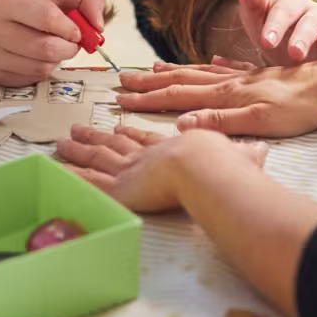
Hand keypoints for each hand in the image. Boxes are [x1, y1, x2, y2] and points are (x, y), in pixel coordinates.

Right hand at [0, 0, 104, 85]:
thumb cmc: (19, 5)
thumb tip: (99, 26)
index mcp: (6, 2)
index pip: (47, 17)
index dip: (70, 28)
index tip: (77, 32)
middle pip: (46, 48)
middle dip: (68, 48)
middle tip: (70, 43)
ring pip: (41, 68)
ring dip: (57, 61)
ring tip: (52, 48)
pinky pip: (31, 79)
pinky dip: (42, 70)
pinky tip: (36, 58)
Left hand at [56, 125, 265, 212]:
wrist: (206, 168)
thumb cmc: (226, 165)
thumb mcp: (241, 156)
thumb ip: (247, 154)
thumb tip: (260, 151)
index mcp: (173, 149)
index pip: (147, 140)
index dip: (133, 134)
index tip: (120, 127)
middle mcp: (147, 157)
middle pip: (116, 145)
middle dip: (97, 136)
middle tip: (80, 127)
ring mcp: (130, 171)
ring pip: (97, 158)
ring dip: (79, 149)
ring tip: (62, 141)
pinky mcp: (119, 189)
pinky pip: (88, 183)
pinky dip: (72, 175)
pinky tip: (57, 170)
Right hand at [113, 53, 316, 136]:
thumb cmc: (302, 108)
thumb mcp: (261, 122)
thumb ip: (221, 122)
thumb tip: (183, 126)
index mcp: (228, 94)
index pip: (179, 96)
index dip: (149, 98)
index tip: (121, 99)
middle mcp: (231, 82)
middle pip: (183, 80)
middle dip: (151, 83)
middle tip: (123, 82)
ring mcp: (246, 78)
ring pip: (201, 72)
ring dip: (174, 72)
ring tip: (153, 68)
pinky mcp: (261, 77)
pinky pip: (228, 69)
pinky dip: (212, 65)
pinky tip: (211, 61)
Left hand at [236, 0, 316, 64]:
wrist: (292, 62)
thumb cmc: (275, 39)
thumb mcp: (258, 25)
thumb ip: (252, 6)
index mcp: (294, 4)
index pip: (285, 8)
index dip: (275, 24)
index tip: (265, 41)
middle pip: (311, 21)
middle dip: (303, 36)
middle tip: (293, 53)